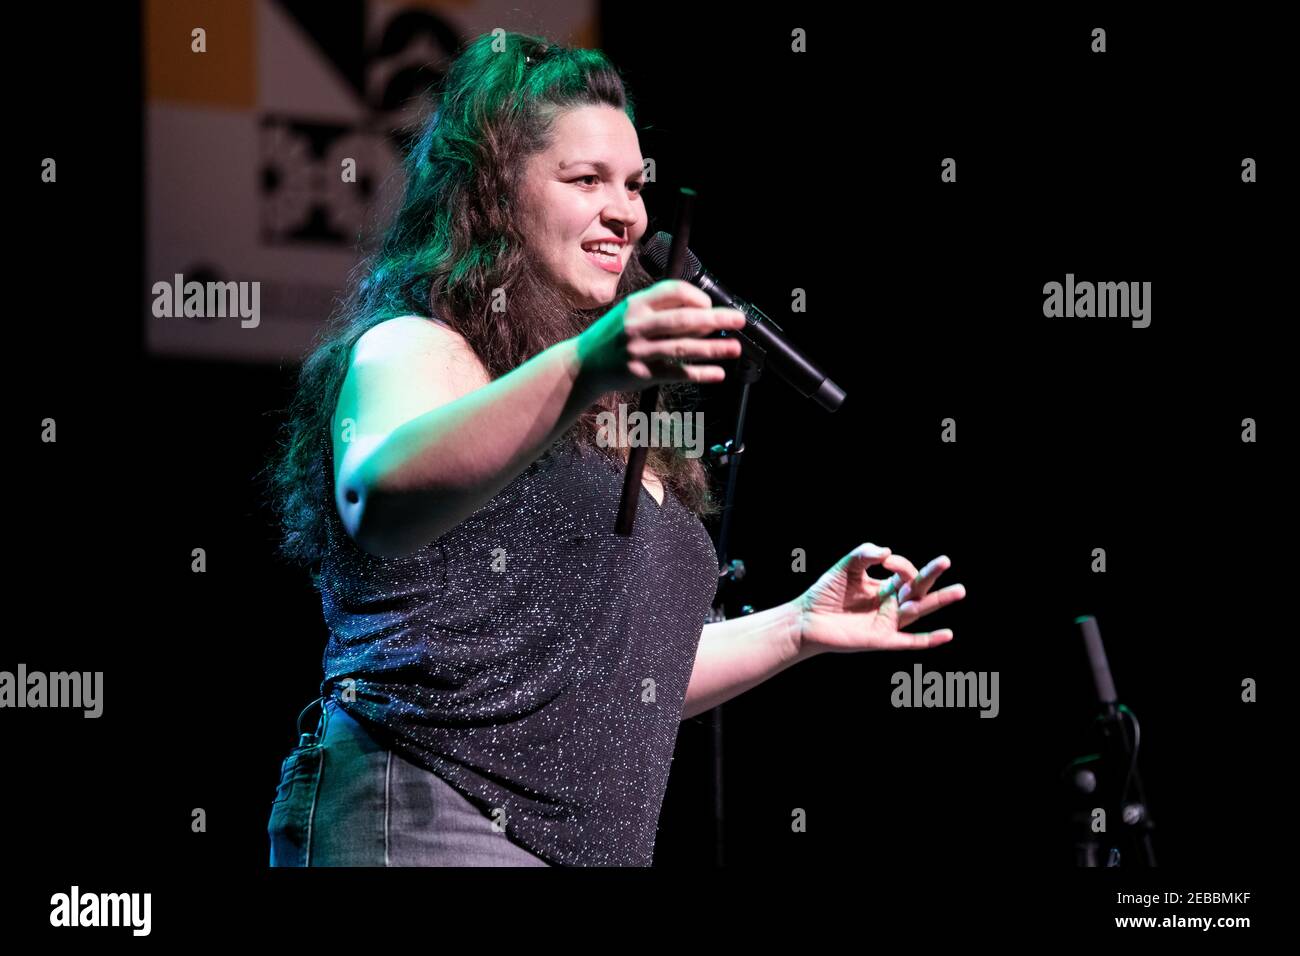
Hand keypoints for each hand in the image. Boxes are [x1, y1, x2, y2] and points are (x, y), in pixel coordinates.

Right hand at [574, 279, 745, 394]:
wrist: (582, 365)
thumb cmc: (612, 337)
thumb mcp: (630, 313)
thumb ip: (660, 309)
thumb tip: (704, 313)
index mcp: (636, 304)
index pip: (673, 291)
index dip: (697, 297)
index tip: (710, 305)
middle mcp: (637, 325)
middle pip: (684, 319)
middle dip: (715, 319)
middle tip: (738, 320)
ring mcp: (639, 350)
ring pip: (684, 347)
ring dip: (713, 348)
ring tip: (735, 348)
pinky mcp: (642, 373)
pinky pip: (677, 373)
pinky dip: (699, 373)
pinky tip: (717, 374)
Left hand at [795, 542, 966, 655]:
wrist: (806, 619)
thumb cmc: (825, 593)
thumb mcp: (846, 567)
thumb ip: (865, 554)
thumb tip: (888, 552)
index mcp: (884, 587)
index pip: (904, 573)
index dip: (900, 564)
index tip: (885, 560)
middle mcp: (890, 604)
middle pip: (918, 588)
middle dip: (932, 575)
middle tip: (946, 560)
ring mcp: (888, 622)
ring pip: (919, 610)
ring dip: (939, 601)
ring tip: (960, 590)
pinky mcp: (881, 639)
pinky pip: (909, 641)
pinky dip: (928, 639)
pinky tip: (947, 634)